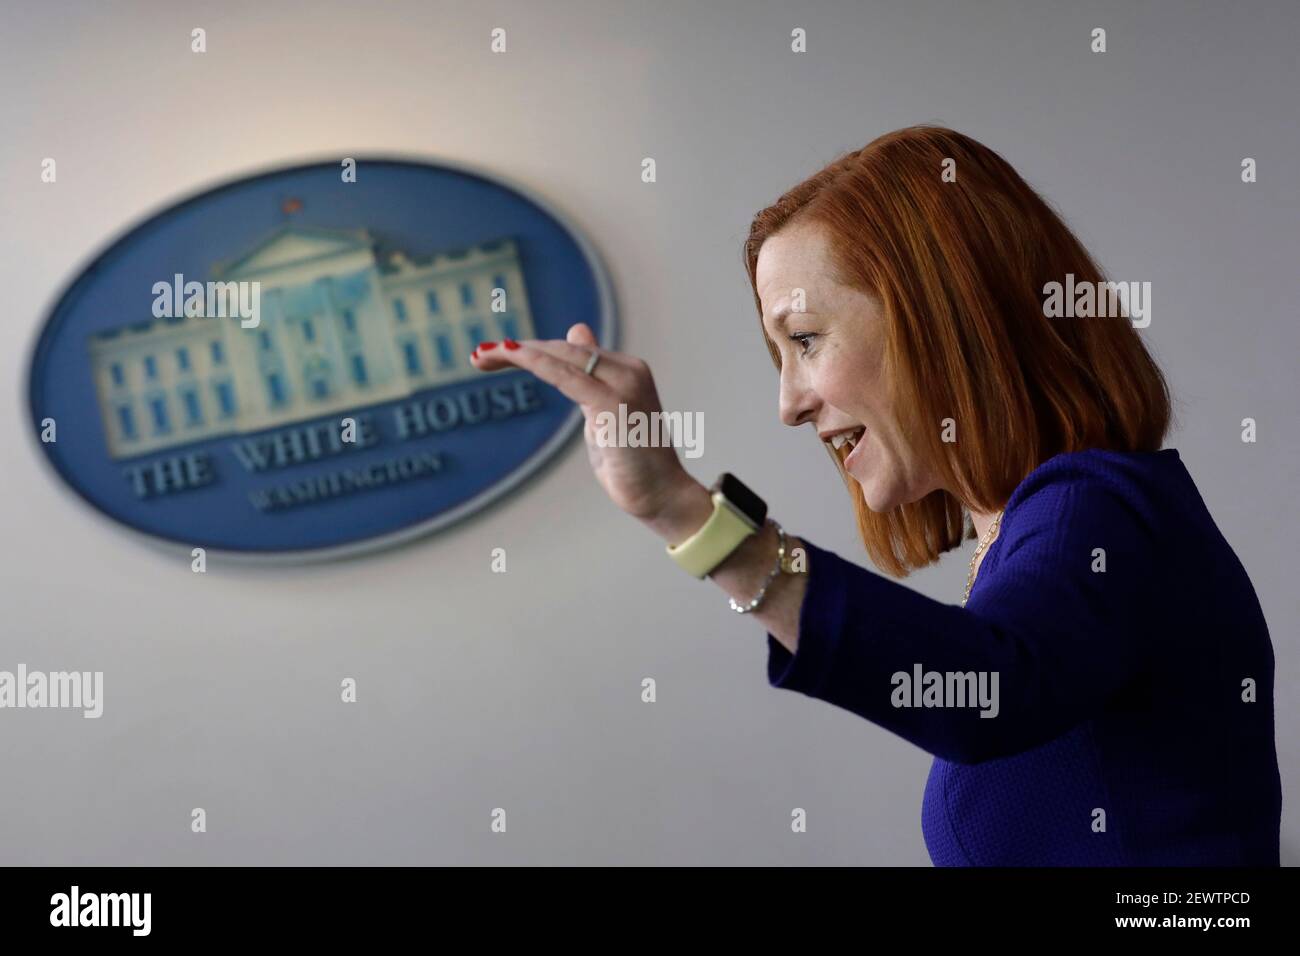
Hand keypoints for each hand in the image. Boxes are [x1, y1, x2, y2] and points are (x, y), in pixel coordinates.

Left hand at [470, 324, 699, 526]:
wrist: (661, 495)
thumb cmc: (631, 462)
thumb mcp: (602, 411)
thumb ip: (587, 377)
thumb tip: (577, 334)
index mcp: (626, 370)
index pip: (570, 351)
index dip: (533, 350)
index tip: (496, 354)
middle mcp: (628, 370)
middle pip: (562, 349)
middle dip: (517, 349)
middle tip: (478, 354)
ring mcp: (624, 384)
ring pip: (561, 357)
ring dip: (517, 353)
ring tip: (482, 354)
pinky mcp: (613, 403)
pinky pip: (565, 375)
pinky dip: (535, 363)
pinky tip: (511, 356)